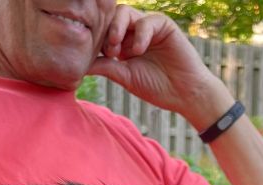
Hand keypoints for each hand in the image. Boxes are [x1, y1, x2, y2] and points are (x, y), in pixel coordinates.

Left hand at [89, 7, 232, 129]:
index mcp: (123, 43)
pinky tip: (138, 51)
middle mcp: (134, 32)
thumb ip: (104, 66)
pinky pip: (146, 20)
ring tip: (119, 50)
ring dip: (118, 29)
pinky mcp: (163, 25)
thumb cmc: (157, 88)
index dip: (96, 38)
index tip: (95, 55)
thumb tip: (77, 65)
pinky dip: (139, 35)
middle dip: (105, 32)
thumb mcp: (124, 77)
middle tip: (108, 51)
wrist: (185, 94)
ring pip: (124, 13)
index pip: (103, 30)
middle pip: (110, 17)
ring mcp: (148, 27)